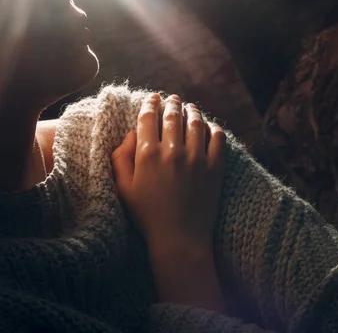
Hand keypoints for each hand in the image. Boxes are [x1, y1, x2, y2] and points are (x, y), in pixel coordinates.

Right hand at [111, 93, 225, 253]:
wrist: (179, 239)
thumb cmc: (148, 216)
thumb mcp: (123, 189)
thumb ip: (120, 159)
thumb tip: (130, 135)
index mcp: (147, 155)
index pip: (148, 117)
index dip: (150, 103)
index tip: (152, 98)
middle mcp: (172, 151)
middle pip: (173, 115)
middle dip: (172, 103)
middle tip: (172, 98)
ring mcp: (196, 158)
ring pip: (196, 122)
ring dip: (192, 110)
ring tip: (190, 108)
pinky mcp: (214, 167)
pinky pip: (217, 138)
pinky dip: (213, 128)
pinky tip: (209, 127)